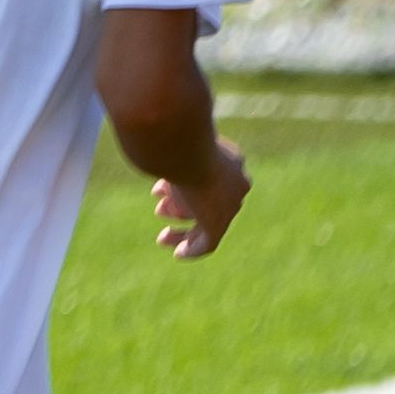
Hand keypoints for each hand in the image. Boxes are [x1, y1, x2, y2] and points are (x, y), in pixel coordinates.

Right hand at [150, 141, 251, 258]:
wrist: (184, 148)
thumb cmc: (174, 140)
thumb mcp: (174, 144)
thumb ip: (171, 153)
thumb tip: (158, 161)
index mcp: (231, 160)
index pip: (214, 178)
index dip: (188, 185)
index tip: (162, 192)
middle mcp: (236, 182)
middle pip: (212, 200)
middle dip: (183, 206)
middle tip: (160, 210)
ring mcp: (230, 204)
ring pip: (209, 221)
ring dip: (184, 228)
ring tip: (162, 233)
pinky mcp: (218, 223)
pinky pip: (209, 243)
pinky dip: (192, 250)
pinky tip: (178, 254)